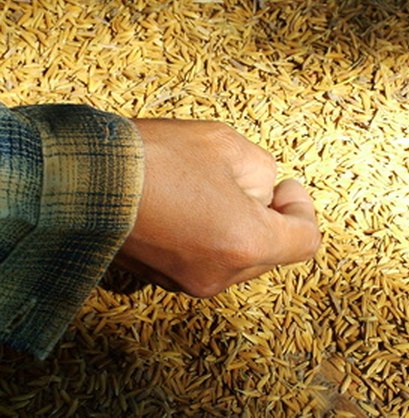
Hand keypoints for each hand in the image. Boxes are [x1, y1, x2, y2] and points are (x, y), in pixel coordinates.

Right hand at [115, 119, 320, 296]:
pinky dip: (213, 240)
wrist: (83, 179)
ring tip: (211, 192)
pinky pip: (210, 263)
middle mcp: (221, 275)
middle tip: (246, 183)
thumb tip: (266, 192)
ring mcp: (191, 282)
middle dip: (270, 217)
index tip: (286, 187)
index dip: (302, 209)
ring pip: (241, 259)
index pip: (305, 241)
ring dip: (240, 228)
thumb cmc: (155, 158)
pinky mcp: (167, 280)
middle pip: (273, 251)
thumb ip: (264, 171)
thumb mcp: (228, 145)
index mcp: (245, 243)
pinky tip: (191, 209)